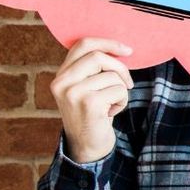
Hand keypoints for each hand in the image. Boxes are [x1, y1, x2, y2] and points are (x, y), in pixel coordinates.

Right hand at [51, 37, 133, 163]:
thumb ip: (92, 70)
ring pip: (113, 76)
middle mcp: (61, 82)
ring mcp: (73, 92)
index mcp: (61, 75)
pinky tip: (111, 112)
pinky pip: (119, 90)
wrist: (87, 147)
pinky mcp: (88, 103)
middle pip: (98, 56)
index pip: (82, 45)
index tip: (127, 50)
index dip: (107, 43)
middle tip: (128, 84)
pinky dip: (122, 101)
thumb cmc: (93, 115)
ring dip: (121, 91)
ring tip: (111, 104)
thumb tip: (119, 49)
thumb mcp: (87, 88)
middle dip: (121, 69)